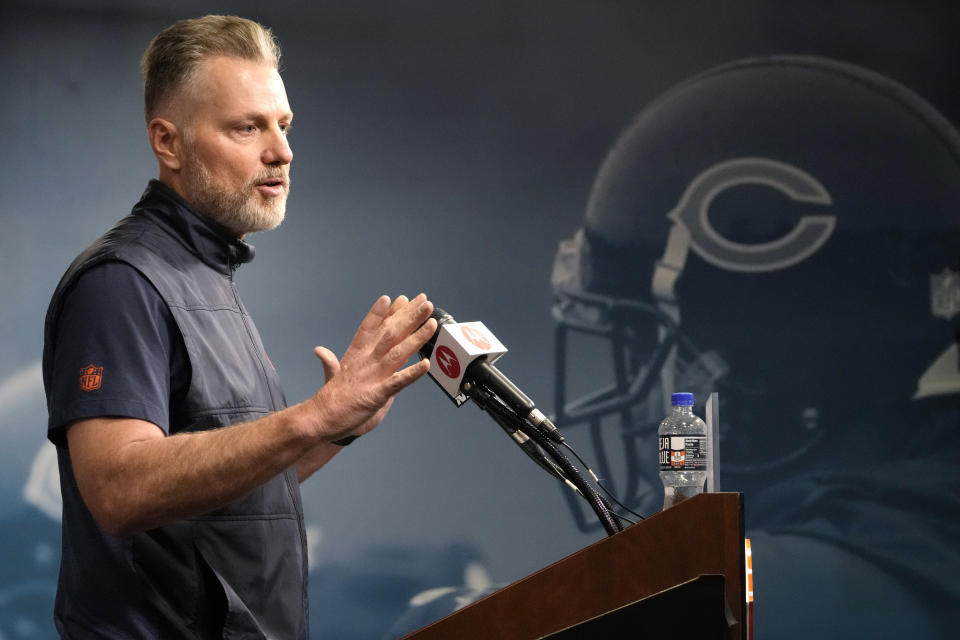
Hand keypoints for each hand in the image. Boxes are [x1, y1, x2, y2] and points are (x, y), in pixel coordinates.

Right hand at [309, 293, 435, 441]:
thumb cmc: (329, 402)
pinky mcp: (375, 395)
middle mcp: (365, 362)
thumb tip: (319, 350)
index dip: (384, 312)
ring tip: (432, 324)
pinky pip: (397, 383)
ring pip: (398, 352)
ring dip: (417, 337)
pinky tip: (426, 364)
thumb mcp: (332, 378)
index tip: (397, 297)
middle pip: (390, 334)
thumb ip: (331, 362)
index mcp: (355, 357)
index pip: (370, 329)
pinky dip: (412, 374)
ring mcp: (371, 377)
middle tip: (425, 301)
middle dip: (409, 317)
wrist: (318, 421)